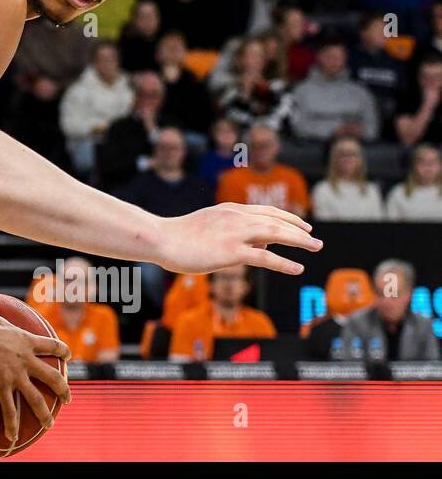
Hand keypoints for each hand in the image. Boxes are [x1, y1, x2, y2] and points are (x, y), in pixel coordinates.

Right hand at [0, 288, 70, 448]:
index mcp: (25, 341)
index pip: (50, 346)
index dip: (62, 351)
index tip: (69, 357)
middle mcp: (26, 360)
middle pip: (52, 376)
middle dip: (62, 389)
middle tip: (68, 398)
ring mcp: (16, 375)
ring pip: (37, 399)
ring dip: (45, 413)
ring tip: (50, 424)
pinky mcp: (2, 387)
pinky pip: (9, 410)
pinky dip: (11, 424)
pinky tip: (12, 437)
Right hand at [158, 203, 321, 274]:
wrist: (161, 238)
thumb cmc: (180, 235)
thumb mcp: (209, 225)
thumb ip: (233, 231)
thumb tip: (259, 245)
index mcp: (230, 210)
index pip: (267, 211)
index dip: (288, 218)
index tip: (303, 226)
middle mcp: (236, 217)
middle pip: (276, 221)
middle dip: (300, 230)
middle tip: (316, 240)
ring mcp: (234, 234)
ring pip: (276, 234)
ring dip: (299, 241)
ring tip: (315, 248)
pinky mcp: (231, 251)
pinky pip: (264, 258)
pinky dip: (284, 263)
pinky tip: (297, 268)